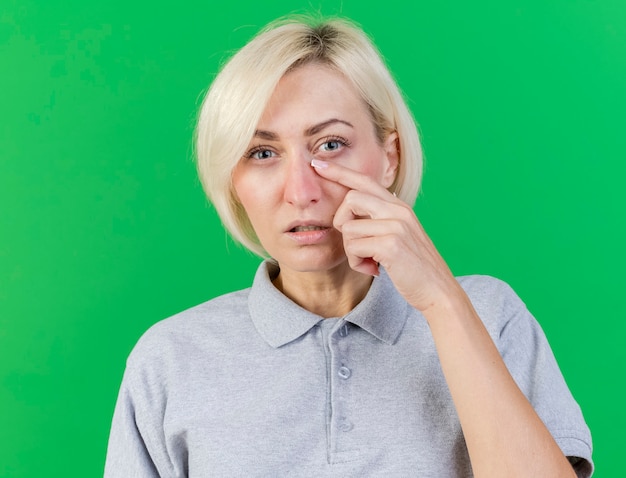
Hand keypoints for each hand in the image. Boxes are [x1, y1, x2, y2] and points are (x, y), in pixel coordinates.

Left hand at [311, 158, 461, 312]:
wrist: (438, 291)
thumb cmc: (414, 269)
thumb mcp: (398, 237)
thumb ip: (378, 222)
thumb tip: (349, 217)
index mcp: (399, 207)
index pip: (364, 181)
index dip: (339, 172)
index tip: (317, 163)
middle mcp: (398, 211)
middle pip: (351, 198)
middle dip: (342, 223)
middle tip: (354, 245)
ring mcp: (396, 225)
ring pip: (348, 228)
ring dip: (352, 252)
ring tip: (370, 262)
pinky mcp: (391, 244)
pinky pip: (354, 247)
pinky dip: (357, 263)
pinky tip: (373, 270)